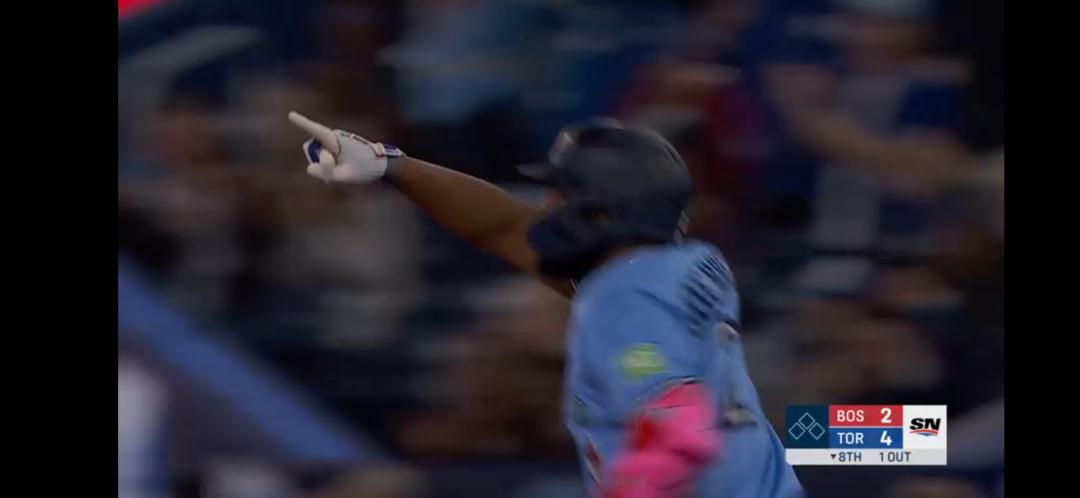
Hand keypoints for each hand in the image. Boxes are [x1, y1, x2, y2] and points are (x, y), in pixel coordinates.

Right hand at [288, 111, 402, 182]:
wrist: (382, 164)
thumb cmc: (366, 168)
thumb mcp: (346, 175)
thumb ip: (326, 172)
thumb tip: (308, 168)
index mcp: (337, 140)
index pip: (317, 131)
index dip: (303, 123)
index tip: (291, 115)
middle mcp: (334, 137)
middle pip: (312, 149)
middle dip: (319, 162)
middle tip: (337, 172)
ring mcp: (334, 142)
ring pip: (317, 155)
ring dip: (324, 166)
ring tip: (343, 171)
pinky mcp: (335, 147)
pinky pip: (323, 158)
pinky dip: (328, 166)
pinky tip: (341, 171)